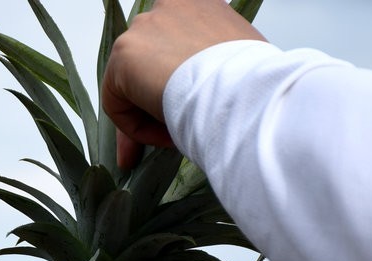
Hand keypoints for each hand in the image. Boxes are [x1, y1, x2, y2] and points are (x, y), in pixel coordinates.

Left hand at [101, 0, 264, 168]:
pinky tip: (166, 135)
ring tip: (179, 136)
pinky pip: (117, 103)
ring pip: (132, 85)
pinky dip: (136, 128)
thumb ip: (215, 70)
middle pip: (150, 64)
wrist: (243, 93)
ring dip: (151, 117)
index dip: (180, 85)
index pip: (176, 46)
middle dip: (155, 104)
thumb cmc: (254, 83)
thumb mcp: (240, 66)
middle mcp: (169, 5)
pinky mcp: (123, 55)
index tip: (191, 112)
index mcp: (201, 5)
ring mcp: (144, 27)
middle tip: (174, 135)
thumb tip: (206, 93)